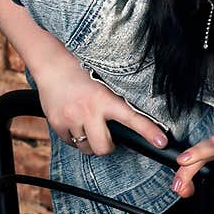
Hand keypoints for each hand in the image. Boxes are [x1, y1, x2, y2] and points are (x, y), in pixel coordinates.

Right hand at [36, 54, 168, 154]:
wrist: (52, 66)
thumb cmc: (81, 74)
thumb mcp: (104, 85)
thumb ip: (115, 105)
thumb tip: (131, 127)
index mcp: (105, 99)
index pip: (132, 118)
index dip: (148, 131)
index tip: (161, 143)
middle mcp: (89, 110)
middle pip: (104, 147)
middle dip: (107, 146)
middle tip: (107, 137)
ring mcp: (72, 118)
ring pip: (86, 148)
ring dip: (89, 142)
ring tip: (87, 125)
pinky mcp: (57, 123)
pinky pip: (70, 143)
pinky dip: (74, 137)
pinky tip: (74, 122)